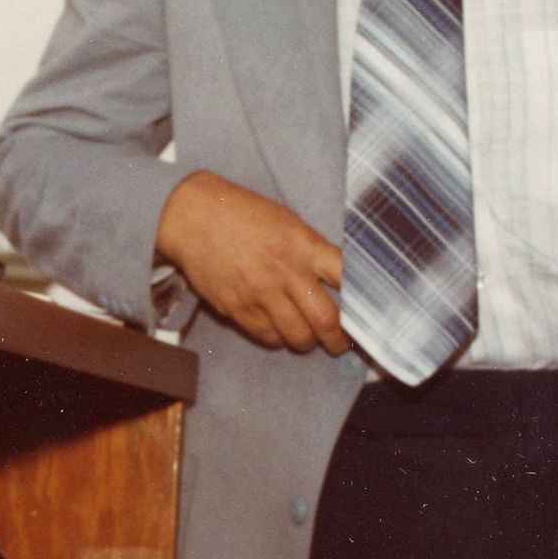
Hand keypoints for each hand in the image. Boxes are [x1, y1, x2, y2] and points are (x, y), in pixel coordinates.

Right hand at [155, 169, 346, 354]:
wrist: (193, 216)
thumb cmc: (243, 214)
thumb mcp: (287, 222)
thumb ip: (312, 251)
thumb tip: (337, 282)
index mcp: (303, 245)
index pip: (346, 278)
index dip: (360, 301)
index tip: (364, 312)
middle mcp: (285, 271)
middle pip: (325, 320)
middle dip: (337, 339)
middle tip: (338, 343)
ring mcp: (260, 292)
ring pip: (297, 336)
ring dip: (306, 342)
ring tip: (306, 338)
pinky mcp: (237, 308)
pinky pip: (267, 336)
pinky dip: (276, 337)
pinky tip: (277, 329)